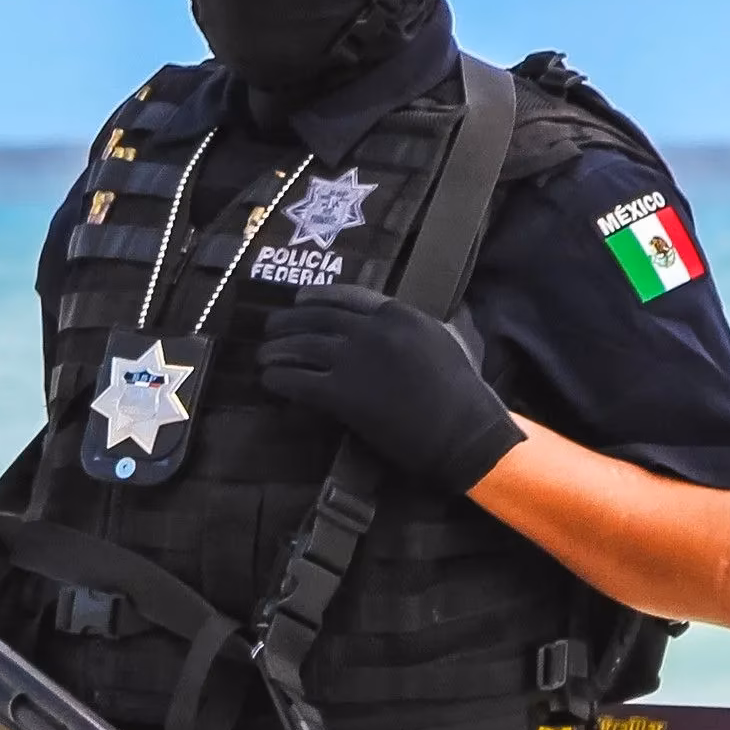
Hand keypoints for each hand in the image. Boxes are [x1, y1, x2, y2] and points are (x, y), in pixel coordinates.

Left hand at [254, 284, 525, 492]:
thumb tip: (449, 316)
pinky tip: (268, 380)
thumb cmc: (467, 393)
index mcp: (399, 314)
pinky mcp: (342, 394)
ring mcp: (354, 360)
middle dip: (287, 322)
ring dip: (276, 350)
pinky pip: (298, 380)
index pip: (346, 295)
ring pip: (301, 346)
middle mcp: (372, 330)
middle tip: (270, 328)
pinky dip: (278, 379)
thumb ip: (440, 324)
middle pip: (316, 317)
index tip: (298, 299)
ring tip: (262, 356)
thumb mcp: (456, 341)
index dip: (316, 296)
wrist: (464, 433)